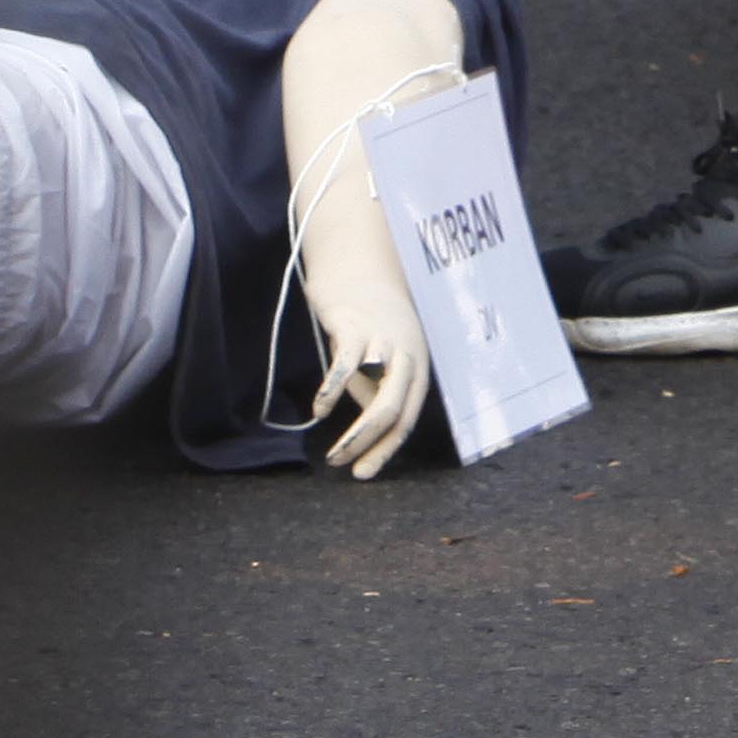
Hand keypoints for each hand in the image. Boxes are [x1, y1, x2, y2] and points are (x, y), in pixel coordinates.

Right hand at [290, 200, 435, 480]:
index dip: (387, 448)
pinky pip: (347, 365)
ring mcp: (382, 339)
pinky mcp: (354, 325)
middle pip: (396, 410)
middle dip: (373, 446)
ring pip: (379, 395)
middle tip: (348, 470)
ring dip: (356, 433)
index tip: (364, 473)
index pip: (408, 417)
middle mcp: (407, 353)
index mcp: (417, 364)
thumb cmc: (370, 318)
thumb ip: (377, 388)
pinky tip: (320, 410)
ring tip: (334, 455)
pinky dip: (333, 391)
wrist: (357, 264)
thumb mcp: (381, 356)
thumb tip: (370, 428)